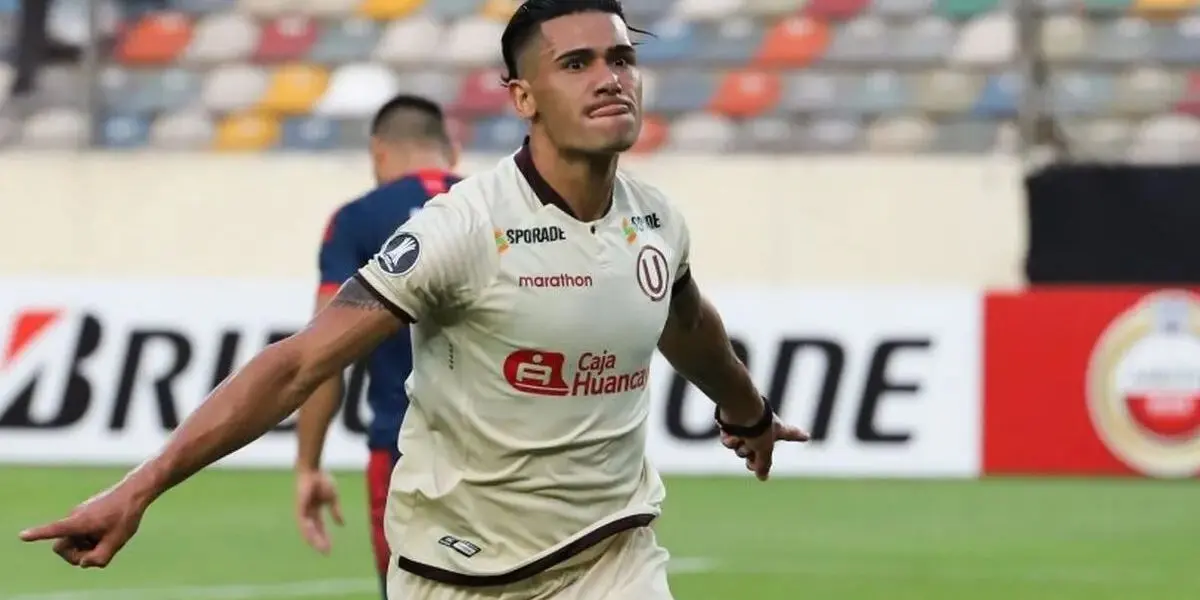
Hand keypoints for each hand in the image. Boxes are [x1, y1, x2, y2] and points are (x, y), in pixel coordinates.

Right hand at [18, 483, 146, 567]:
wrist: (134, 493)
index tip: (23, 535)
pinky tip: (106, 533)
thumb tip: (83, 564)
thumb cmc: (126, 517)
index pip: (56, 529)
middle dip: (75, 556)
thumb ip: (99, 558)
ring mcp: (77, 515)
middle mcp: (74, 517)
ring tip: (106, 540)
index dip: (38, 534)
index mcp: (80, 522)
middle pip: (62, 547)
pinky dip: (89, 539)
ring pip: (72, 541)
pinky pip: (79, 534)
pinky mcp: (82, 515)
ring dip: (85, 547)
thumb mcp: (117, 542)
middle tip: (96, 555)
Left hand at [295, 469, 343, 553]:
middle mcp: (308, 514)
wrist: (313, 470)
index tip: (330, 550)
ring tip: (321, 548)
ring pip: (307, 530)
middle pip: (314, 532)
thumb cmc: (322, 480)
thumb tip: (342, 525)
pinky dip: (308, 531)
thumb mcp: (333, 498)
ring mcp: (302, 512)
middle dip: (320, 542)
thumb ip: (336, 511)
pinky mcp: (299, 508)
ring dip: (314, 539)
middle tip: (326, 553)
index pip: (321, 529)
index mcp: (316, 511)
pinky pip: (303, 523)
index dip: (325, 539)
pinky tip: (312, 537)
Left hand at [719, 413, 809, 481]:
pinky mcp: (730, 424)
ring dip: (741, 448)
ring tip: (742, 439)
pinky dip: (730, 441)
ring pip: (741, 450)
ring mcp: (746, 426)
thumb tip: (763, 478)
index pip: (790, 434)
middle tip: (751, 459)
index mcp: (776, 429)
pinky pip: (729, 442)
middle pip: (758, 452)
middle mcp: (762, 428)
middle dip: (752, 456)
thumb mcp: (764, 449)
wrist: (739, 411)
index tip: (806, 435)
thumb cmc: (757, 428)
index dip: (797, 435)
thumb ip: (763, 464)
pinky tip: (731, 435)